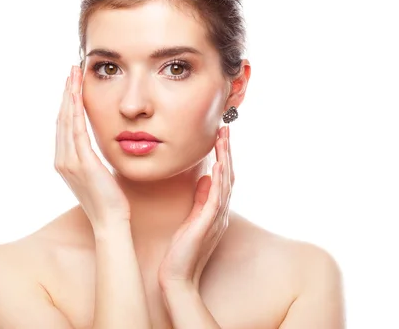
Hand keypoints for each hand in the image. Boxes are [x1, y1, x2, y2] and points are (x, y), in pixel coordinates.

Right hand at [54, 65, 130, 229]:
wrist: (110, 221)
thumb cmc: (110, 200)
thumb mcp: (98, 175)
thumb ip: (92, 160)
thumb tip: (96, 149)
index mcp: (65, 162)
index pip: (65, 125)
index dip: (68, 102)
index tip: (73, 83)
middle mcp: (62, 160)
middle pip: (62, 118)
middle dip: (67, 92)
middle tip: (72, 69)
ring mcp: (69, 161)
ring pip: (67, 120)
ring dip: (70, 94)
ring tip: (74, 74)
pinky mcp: (82, 162)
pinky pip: (77, 130)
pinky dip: (76, 110)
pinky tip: (78, 94)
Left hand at [158, 125, 233, 288]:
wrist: (177, 278)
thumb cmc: (182, 251)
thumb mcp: (192, 220)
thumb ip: (200, 200)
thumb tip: (205, 179)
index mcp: (215, 210)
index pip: (223, 177)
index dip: (223, 155)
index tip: (220, 135)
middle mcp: (220, 212)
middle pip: (229, 175)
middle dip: (227, 151)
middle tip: (225, 128)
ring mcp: (216, 219)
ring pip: (225, 183)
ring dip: (225, 159)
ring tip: (223, 138)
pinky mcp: (207, 225)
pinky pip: (216, 198)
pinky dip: (219, 181)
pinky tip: (218, 165)